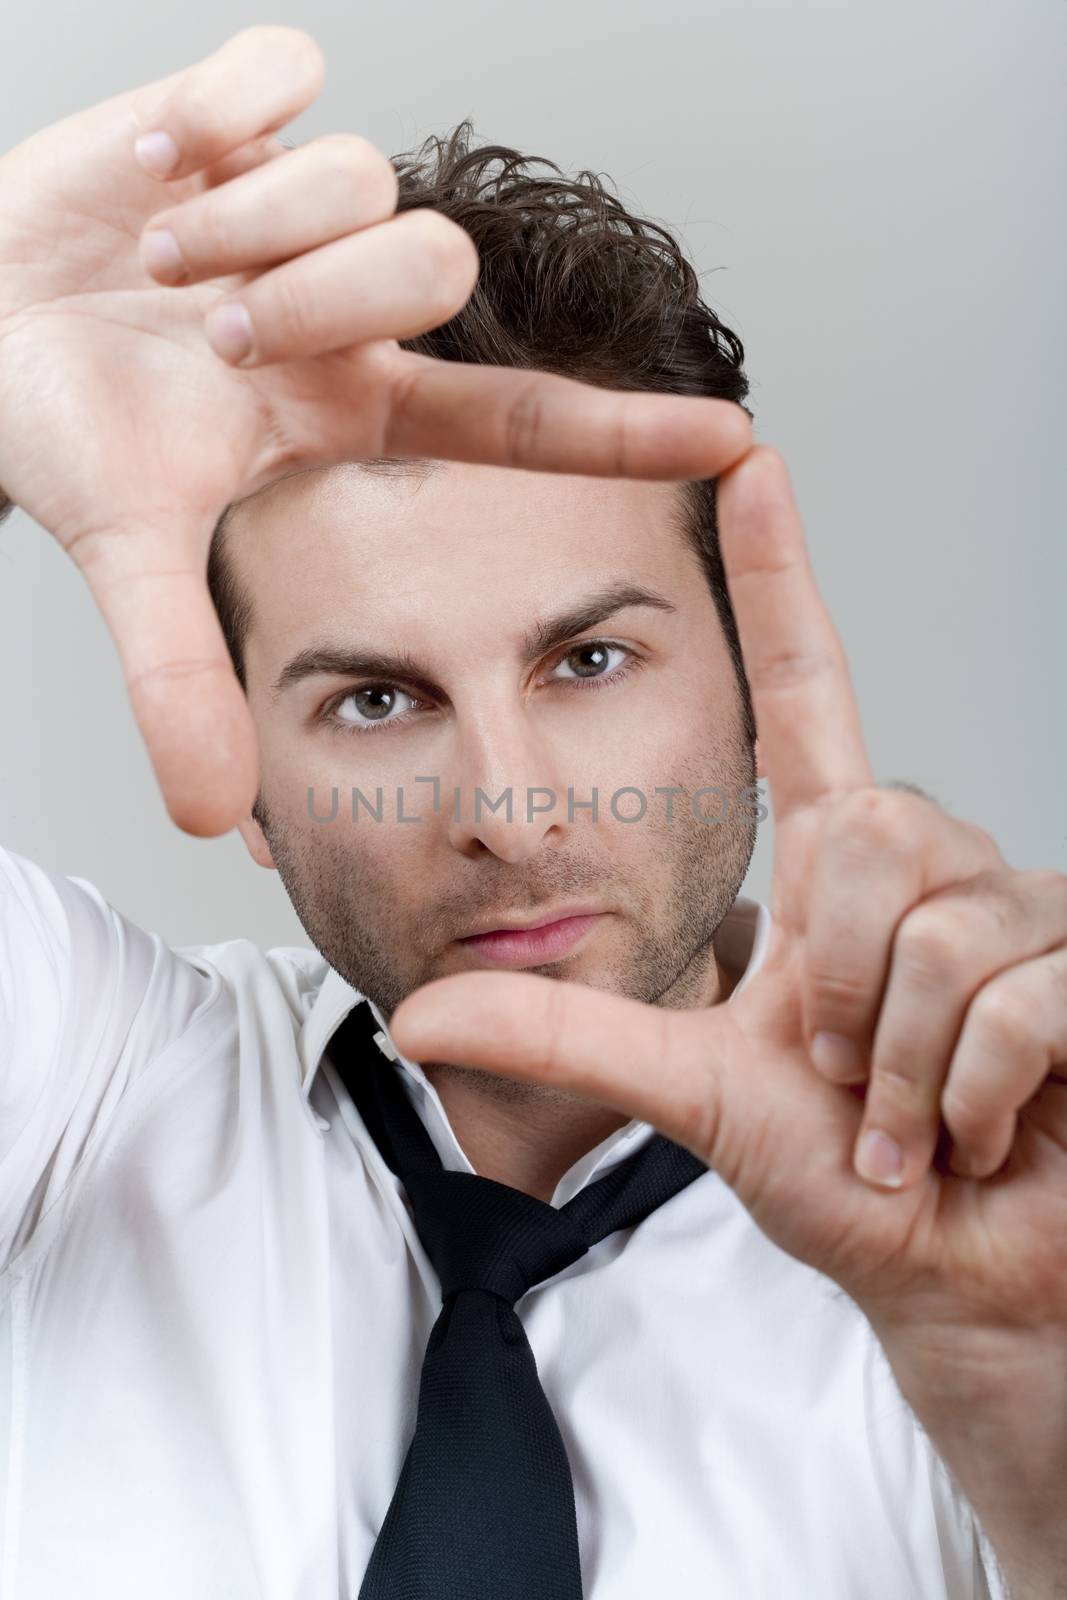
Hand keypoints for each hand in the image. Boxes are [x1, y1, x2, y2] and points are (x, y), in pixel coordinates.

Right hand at [0, 25, 750, 836]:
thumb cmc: (69, 427)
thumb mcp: (129, 552)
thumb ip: (177, 675)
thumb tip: (210, 816)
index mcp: (355, 406)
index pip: (521, 419)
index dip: (628, 435)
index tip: (740, 442)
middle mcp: (353, 302)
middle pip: (434, 264)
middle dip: (313, 302)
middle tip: (214, 341)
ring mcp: (306, 201)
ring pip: (358, 178)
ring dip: (239, 232)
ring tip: (158, 267)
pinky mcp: (247, 106)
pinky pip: (282, 78)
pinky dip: (205, 125)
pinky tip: (155, 172)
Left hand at [391, 444, 1066, 1354]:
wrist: (953, 1270)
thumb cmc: (841, 1177)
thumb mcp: (692, 1092)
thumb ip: (569, 1041)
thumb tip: (419, 1019)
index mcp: (837, 860)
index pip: (806, 686)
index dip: (780, 576)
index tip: (750, 459)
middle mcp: (928, 858)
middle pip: (865, 838)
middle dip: (837, 988)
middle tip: (847, 1075)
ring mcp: (1018, 909)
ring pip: (935, 930)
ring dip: (898, 1067)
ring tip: (912, 1112)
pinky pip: (1011, 996)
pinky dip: (969, 1097)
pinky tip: (980, 1130)